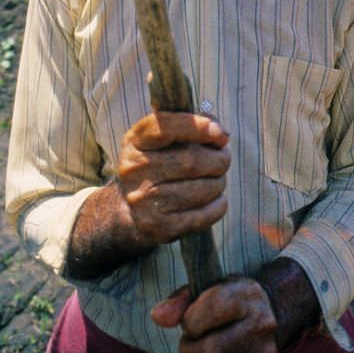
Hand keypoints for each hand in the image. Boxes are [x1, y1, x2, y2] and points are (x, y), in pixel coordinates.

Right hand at [117, 111, 229, 247]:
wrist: (130, 210)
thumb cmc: (158, 163)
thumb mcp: (164, 138)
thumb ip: (191, 125)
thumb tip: (220, 134)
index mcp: (135, 141)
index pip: (164, 128)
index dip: (196, 127)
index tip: (220, 133)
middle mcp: (133, 170)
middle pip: (190, 161)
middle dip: (218, 159)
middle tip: (224, 158)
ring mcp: (143, 201)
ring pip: (200, 189)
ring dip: (219, 183)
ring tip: (217, 179)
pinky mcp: (157, 227)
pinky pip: (202, 216)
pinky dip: (218, 205)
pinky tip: (216, 199)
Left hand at [151, 277, 278, 352]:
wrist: (265, 316)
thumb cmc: (227, 301)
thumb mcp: (207, 290)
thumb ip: (180, 300)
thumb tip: (157, 316)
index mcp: (247, 295)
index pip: (215, 307)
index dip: (191, 320)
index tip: (189, 322)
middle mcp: (261, 325)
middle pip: (213, 351)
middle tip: (188, 346)